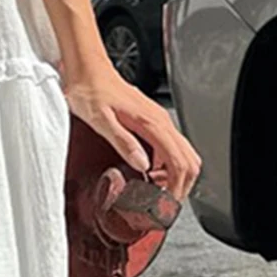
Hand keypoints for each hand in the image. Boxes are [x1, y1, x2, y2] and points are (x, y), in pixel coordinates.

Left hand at [63, 63, 201, 202]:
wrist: (86, 69)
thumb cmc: (90, 90)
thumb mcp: (100, 119)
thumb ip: (122, 141)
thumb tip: (142, 164)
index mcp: (151, 123)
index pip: (179, 162)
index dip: (176, 188)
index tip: (165, 206)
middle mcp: (160, 121)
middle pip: (189, 161)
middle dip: (181, 187)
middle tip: (164, 206)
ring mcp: (157, 121)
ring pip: (183, 154)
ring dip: (176, 178)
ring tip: (157, 195)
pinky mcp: (150, 122)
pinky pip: (170, 148)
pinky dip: (168, 166)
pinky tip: (150, 175)